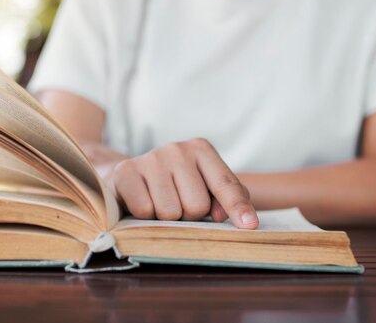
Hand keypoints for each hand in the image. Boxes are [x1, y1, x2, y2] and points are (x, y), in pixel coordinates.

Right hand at [106, 138, 258, 228]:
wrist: (129, 178)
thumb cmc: (175, 186)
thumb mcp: (205, 186)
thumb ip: (227, 197)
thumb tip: (222, 216)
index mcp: (201, 150)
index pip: (225, 184)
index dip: (237, 207)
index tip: (249, 226)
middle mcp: (177, 149)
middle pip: (197, 205)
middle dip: (189, 215)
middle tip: (178, 205)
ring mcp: (150, 158)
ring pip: (170, 211)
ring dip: (165, 218)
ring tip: (160, 203)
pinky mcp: (126, 171)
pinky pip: (145, 210)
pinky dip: (144, 216)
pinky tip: (143, 201)